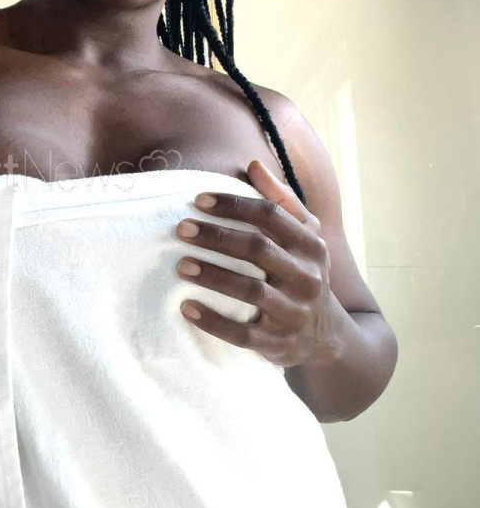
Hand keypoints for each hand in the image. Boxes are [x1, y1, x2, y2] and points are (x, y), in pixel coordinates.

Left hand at [175, 158, 339, 368]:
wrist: (328, 336)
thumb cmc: (304, 274)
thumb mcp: (305, 237)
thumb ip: (281, 201)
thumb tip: (253, 164)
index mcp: (311, 246)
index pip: (271, 216)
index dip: (234, 205)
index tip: (198, 200)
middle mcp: (307, 277)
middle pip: (258, 249)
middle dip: (217, 237)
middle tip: (181, 229)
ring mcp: (294, 312)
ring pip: (252, 291)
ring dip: (213, 277)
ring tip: (180, 266)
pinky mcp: (279, 343)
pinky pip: (244, 334)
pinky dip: (214, 322)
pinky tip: (186, 308)